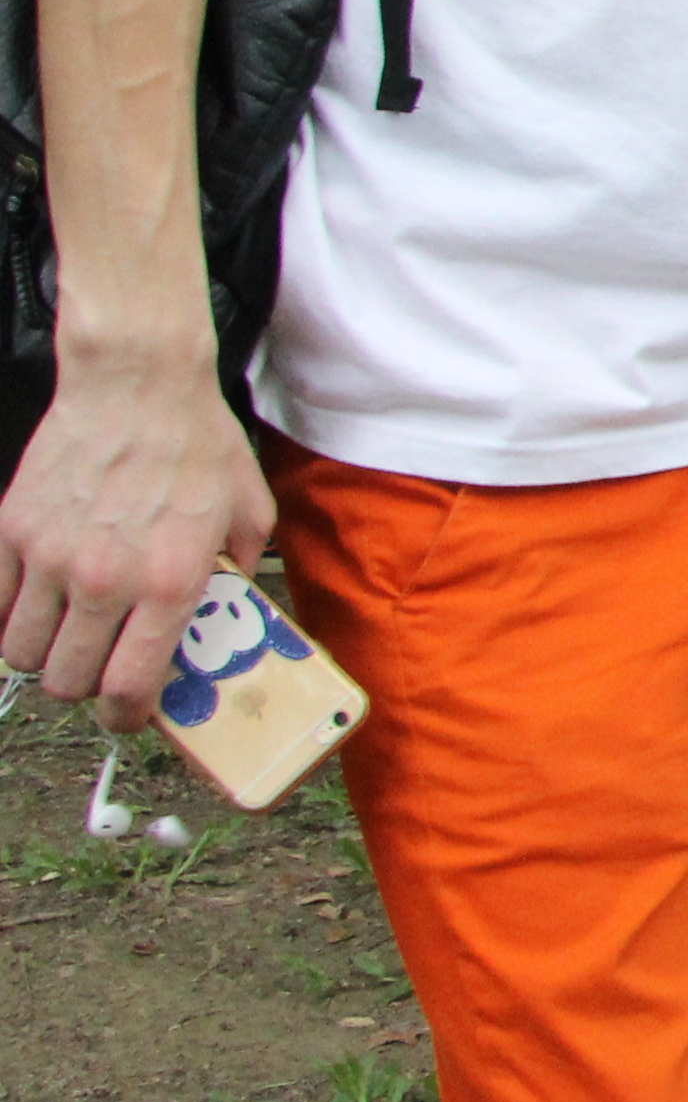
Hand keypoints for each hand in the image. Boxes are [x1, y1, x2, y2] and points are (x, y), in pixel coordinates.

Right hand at [0, 348, 274, 730]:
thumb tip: (233, 611)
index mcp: (168, 583)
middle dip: (84, 686)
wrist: (137, 384)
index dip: (128, 717)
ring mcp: (50, 558)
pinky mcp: (12, 533)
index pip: (130, 688)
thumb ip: (241, 571)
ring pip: (22, 654)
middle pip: (66, 682)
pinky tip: (39, 603)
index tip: (131, 714)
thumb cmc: (196, 443)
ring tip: (69, 632)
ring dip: (45, 654)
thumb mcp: (250, 511)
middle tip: (100, 665)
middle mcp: (104, 579)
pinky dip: (12, 618)